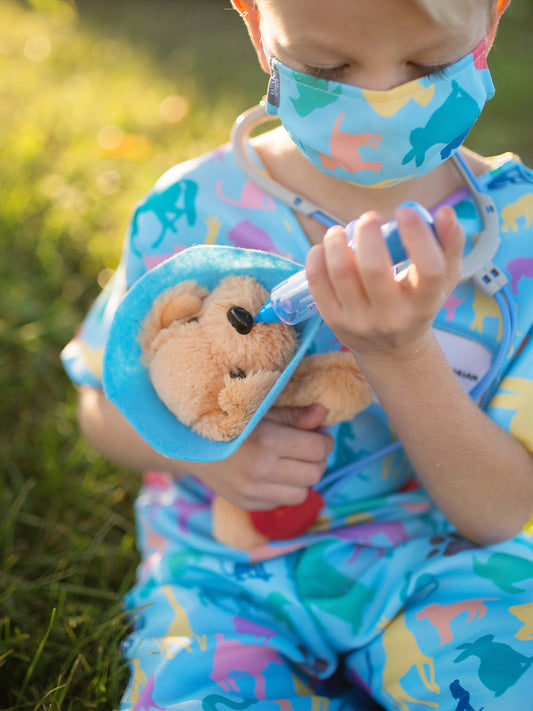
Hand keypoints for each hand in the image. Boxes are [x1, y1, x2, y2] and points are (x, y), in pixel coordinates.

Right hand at [191, 403, 332, 509]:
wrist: (191, 446)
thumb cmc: (231, 422)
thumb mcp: (262, 412)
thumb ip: (295, 416)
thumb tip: (324, 412)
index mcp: (267, 442)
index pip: (318, 449)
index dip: (323, 441)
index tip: (317, 435)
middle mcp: (260, 471)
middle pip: (315, 473)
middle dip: (316, 460)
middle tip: (305, 449)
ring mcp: (253, 492)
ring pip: (303, 493)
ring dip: (302, 479)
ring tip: (290, 464)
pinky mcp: (248, 504)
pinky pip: (283, 503)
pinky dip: (285, 490)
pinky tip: (273, 475)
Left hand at [305, 205, 463, 360]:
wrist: (390, 348)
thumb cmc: (418, 302)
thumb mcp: (444, 279)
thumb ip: (451, 244)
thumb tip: (444, 212)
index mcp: (424, 303)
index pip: (428, 269)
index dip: (418, 236)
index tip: (405, 210)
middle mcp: (392, 317)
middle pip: (374, 268)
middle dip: (368, 233)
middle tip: (370, 218)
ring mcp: (359, 320)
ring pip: (341, 272)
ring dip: (337, 241)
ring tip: (341, 231)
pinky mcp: (333, 320)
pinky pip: (318, 282)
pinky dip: (317, 257)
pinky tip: (325, 247)